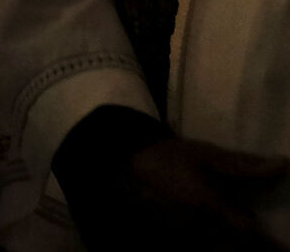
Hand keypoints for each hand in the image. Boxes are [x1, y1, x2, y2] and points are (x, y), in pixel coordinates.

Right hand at [58, 108, 289, 250]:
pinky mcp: (169, 240)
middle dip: (251, 249)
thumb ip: (242, 164)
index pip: (248, 233)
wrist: (122, 161)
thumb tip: (282, 165)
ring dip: (232, 251)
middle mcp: (196, 227)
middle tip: (268, 248)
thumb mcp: (204, 154)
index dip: (270, 246)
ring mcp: (180, 237)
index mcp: (207, 205)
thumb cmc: (167, 155)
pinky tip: (218, 245)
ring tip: (242, 245)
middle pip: (235, 249)